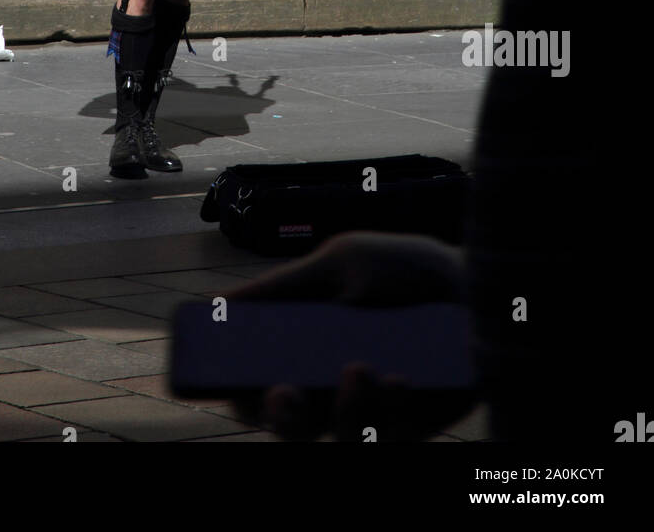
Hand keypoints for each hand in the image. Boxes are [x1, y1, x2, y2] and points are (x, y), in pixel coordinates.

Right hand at [222, 231, 476, 441]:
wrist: (479, 285)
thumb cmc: (405, 270)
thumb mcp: (340, 263)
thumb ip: (284, 285)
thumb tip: (220, 305)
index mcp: (302, 347)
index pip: (253, 382)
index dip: (234, 388)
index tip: (227, 380)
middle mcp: (329, 386)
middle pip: (286, 424)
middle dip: (279, 416)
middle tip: (285, 393)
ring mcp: (369, 410)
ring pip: (336, 436)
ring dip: (342, 409)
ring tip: (358, 368)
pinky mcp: (410, 425)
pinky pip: (386, 436)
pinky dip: (387, 410)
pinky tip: (399, 377)